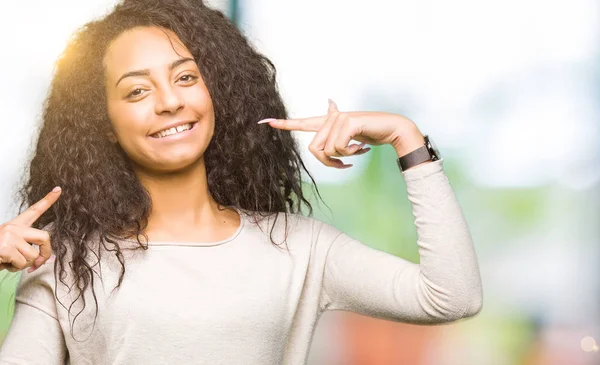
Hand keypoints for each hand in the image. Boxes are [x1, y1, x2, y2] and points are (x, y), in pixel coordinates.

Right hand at [0, 187, 60, 272]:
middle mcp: (14, 228)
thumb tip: (50, 259)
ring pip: (32, 255)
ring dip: (23, 265)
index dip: (48, 200)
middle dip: (45, 253)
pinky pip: (21, 263)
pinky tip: (3, 263)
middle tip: (38, 263)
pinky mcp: (5, 247)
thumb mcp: (11, 247)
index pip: (34, 210)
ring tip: (9, 261)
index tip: (58, 189)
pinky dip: (14, 268)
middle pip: (45, 236)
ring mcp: (9, 236)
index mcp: (16, 225)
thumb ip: (28, 249)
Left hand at [258, 99, 422, 167]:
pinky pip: (339, 148)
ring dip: (344, 158)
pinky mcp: (347, 122)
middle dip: (330, 163)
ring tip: (358, 150)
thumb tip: (330, 100)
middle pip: (315, 149)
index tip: (265, 122)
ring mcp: (338, 118)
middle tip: (346, 164)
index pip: (303, 123)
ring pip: (327, 151)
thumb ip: (335, 130)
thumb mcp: (349, 137)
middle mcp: (330, 118)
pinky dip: (351, 154)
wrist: (392, 129)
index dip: (284, 124)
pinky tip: (363, 147)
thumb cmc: (370, 134)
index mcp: (329, 122)